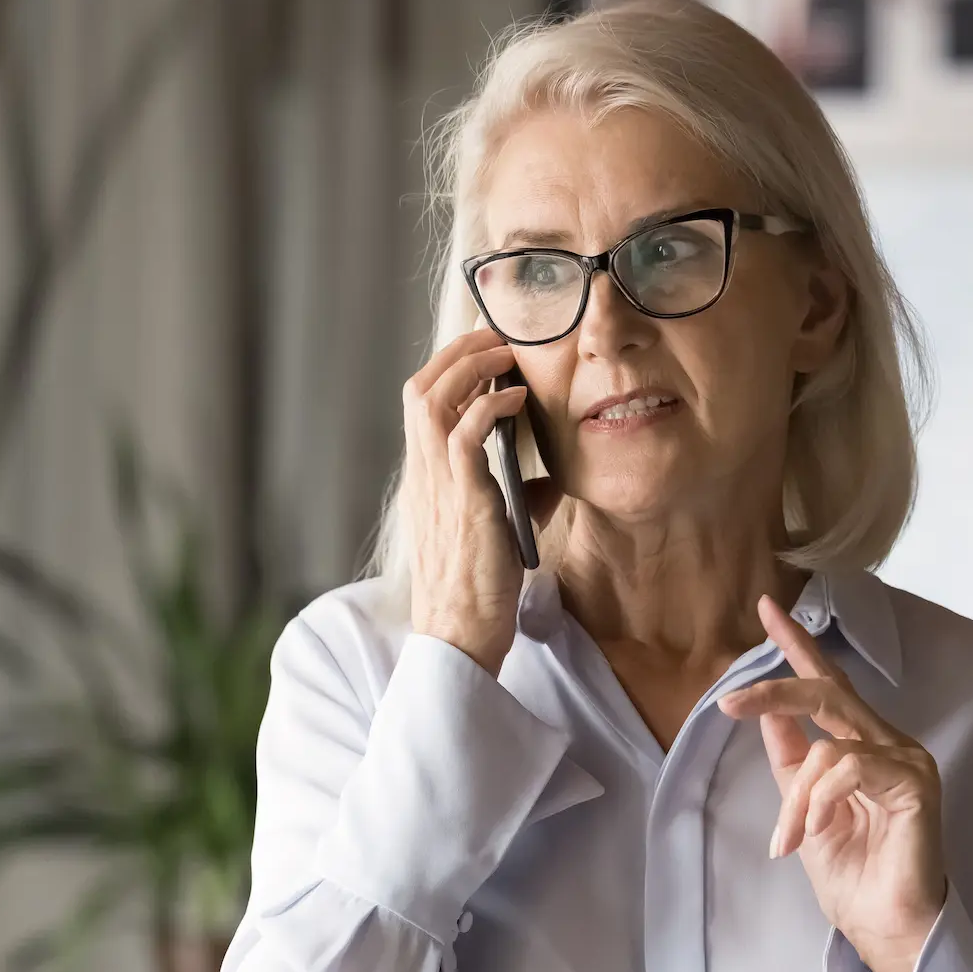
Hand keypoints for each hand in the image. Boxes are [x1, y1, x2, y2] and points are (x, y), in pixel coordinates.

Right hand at [402, 328, 532, 676]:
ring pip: (431, 399)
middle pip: (419, 388)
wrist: (461, 638)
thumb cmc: (480, 593)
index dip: (449, 370)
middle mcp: (423, 477)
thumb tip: (553, 480)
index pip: (423, 407)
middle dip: (456, 352)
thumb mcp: (500, 534)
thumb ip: (521, 500)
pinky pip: (463, 434)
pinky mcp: (462, 501)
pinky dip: (488, 405)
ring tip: (507, 351)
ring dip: (469, 366)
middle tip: (497, 333)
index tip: (486, 352)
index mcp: (426, 482)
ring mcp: (437, 487)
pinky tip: (517, 397)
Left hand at [718, 592, 946, 971]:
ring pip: (830, 743)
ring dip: (796, 796)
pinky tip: (815, 832)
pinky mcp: (916, 783)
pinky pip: (850, 767)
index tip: (767, 607)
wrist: (884, 927)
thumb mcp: (803, 809)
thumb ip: (791, 758)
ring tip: (791, 840)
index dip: (799, 645)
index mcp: (864, 747)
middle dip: (775, 688)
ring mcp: (908, 761)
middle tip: (728, 702)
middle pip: (828, 693)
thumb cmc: (852, 877)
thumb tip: (767, 708)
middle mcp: (891, 744)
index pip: (829, 684)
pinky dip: (820, 799)